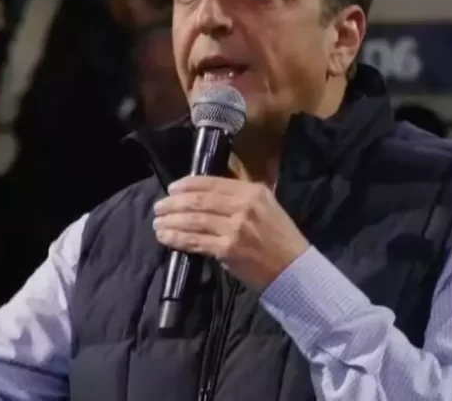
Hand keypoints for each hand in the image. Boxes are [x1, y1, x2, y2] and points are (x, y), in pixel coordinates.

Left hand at [153, 176, 309, 289]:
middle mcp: (243, 206)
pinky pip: (196, 241)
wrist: (293, 269)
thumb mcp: (266, 205)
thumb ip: (241, 195)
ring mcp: (234, 228)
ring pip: (194, 220)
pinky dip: (177, 238)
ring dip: (171, 221)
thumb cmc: (279, 237)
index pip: (212, 183)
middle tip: (158, 207)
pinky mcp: (227, 250)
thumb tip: (207, 191)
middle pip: (199, 201)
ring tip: (157, 222)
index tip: (172, 188)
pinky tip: (166, 237)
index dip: (187, 184)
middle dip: (174, 203)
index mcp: (252, 192)